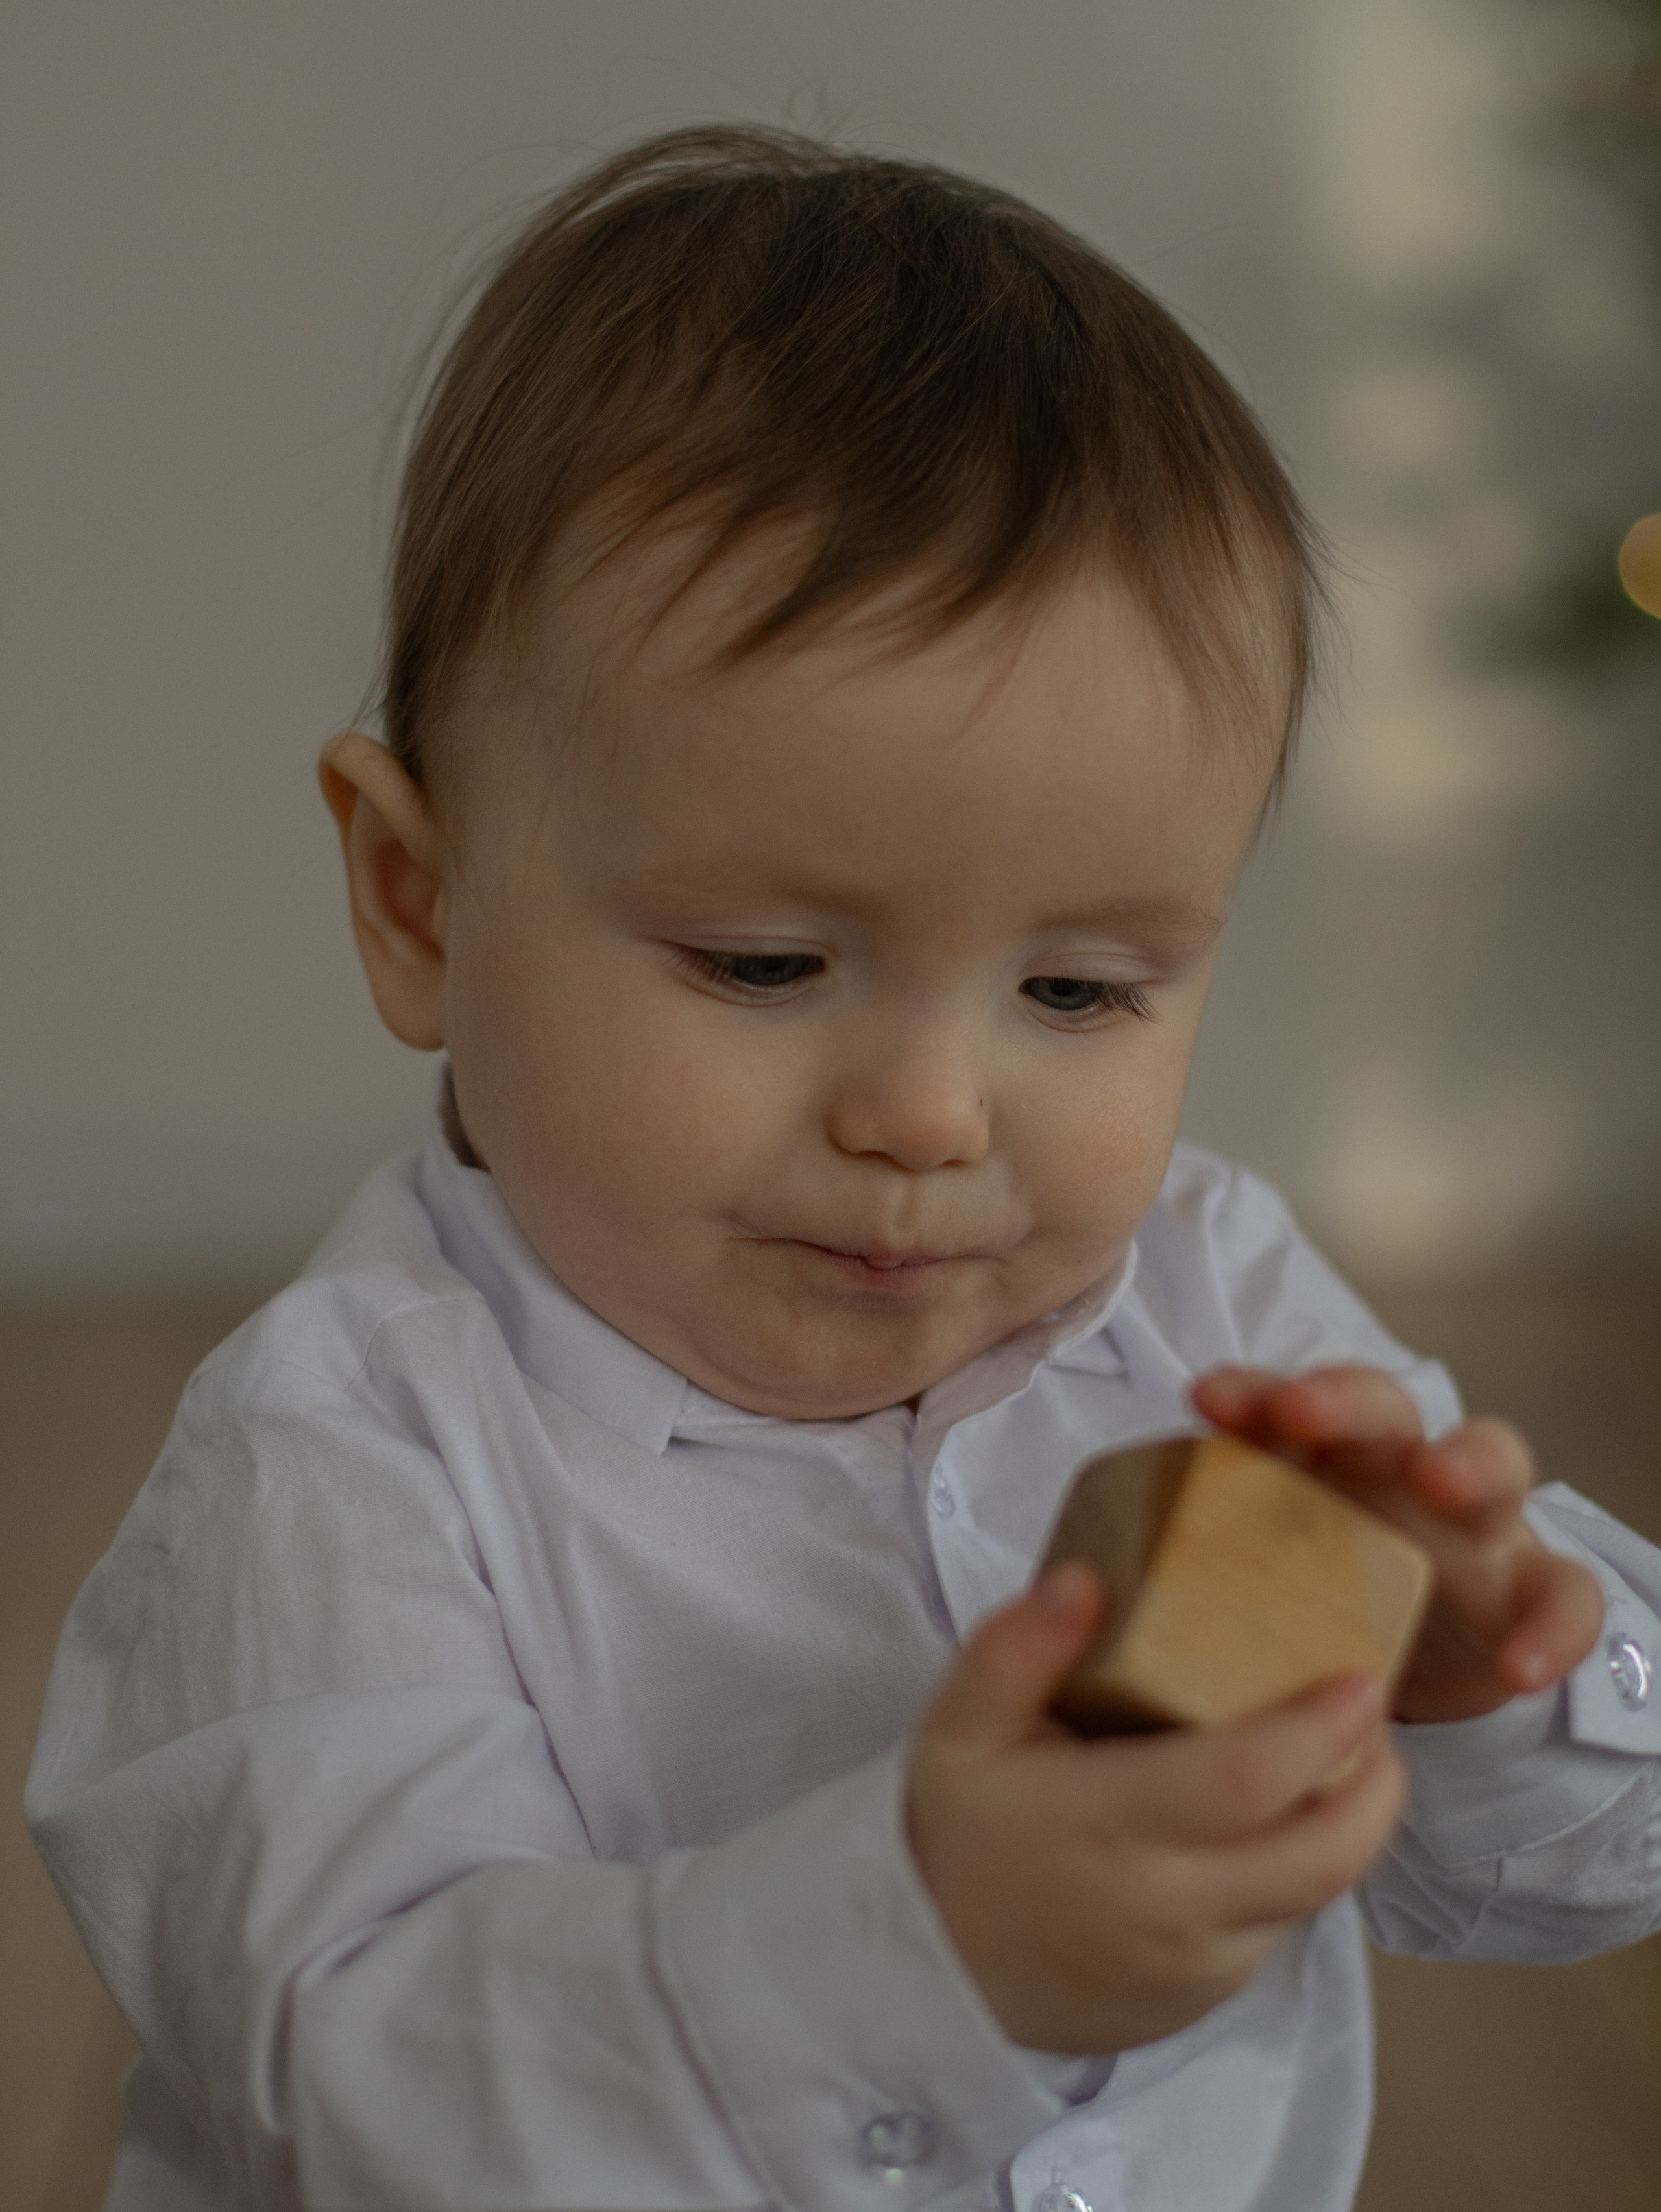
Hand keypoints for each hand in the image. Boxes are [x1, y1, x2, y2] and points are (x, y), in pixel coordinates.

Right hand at [906, 1565, 1402, 2053]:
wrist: (935, 1974)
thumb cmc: (960, 1831)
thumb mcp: (957, 1728)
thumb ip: (1015, 1649)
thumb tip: (1083, 1580)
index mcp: (1106, 1824)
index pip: (1244, 1783)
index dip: (1320, 1732)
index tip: (1363, 1678)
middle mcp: (1163, 1906)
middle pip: (1321, 1857)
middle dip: (1377, 1785)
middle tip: (1376, 1714)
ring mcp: (1192, 1965)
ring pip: (1312, 1896)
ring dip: (1348, 1825)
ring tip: (1342, 1756)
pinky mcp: (1205, 1998)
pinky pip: (1278, 1929)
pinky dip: (1296, 1872)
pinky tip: (1275, 1820)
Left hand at [1191, 1365, 1604, 1723]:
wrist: (1380, 1691)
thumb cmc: (1290, 1620)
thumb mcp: (1231, 1592)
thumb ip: (1165, 1575)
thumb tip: (1054, 1595)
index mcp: (1312, 1466)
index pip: (1283, 1405)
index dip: (1250, 1392)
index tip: (1204, 1398)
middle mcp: (1392, 1474)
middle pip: (1384, 1407)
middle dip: (1343, 1397)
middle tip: (1303, 1409)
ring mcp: (1470, 1526)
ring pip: (1493, 1463)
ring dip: (1468, 1461)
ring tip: (1439, 1481)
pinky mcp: (1525, 1590)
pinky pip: (1562, 1592)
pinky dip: (1552, 1624)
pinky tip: (1520, 1667)